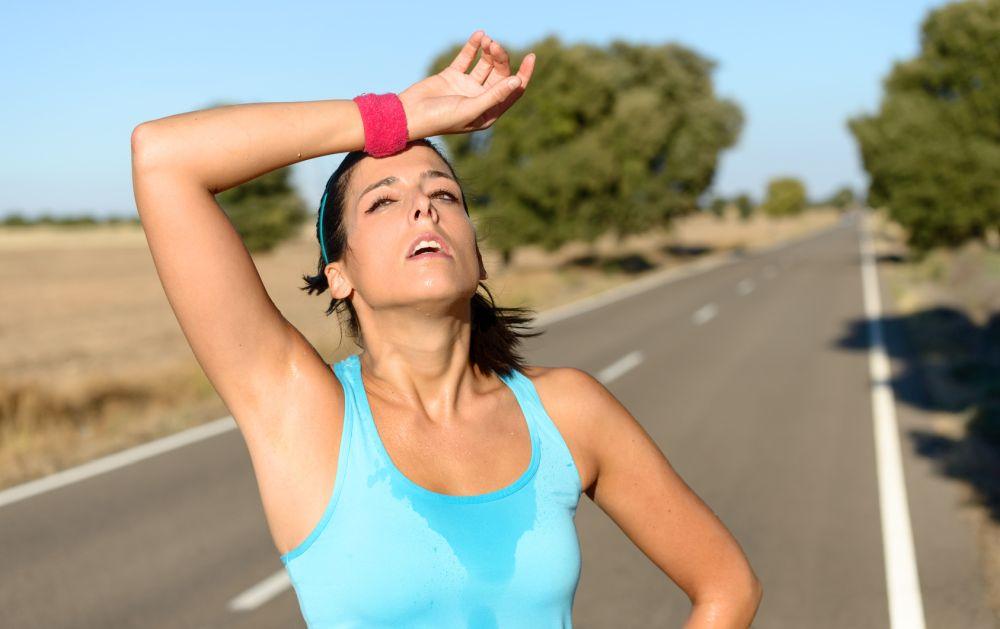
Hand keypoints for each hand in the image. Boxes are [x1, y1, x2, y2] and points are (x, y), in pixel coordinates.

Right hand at [399, 30, 535, 139]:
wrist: (410, 115)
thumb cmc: (441, 119)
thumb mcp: (470, 109)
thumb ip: (494, 96)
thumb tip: (516, 81)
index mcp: (489, 112)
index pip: (513, 91)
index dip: (523, 75)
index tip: (531, 57)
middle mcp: (480, 99)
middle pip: (499, 74)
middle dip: (500, 58)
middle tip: (494, 45)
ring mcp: (466, 87)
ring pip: (485, 64)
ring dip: (488, 51)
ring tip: (487, 40)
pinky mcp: (452, 76)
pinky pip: (467, 58)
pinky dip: (473, 47)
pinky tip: (479, 35)